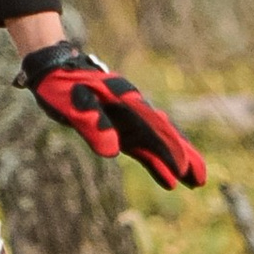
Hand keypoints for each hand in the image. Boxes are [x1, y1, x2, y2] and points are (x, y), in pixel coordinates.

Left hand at [18, 38, 206, 190]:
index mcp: (125, 101)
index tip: (182, 167)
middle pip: (164, 136)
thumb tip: (113, 151)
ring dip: (175, 163)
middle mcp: (133, 111)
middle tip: (201, 179)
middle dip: (183, 157)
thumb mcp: (71, 103)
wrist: (53, 71)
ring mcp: (128, 121)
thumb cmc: (61, 85)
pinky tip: (168, 180)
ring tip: (195, 182)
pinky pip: (143, 149)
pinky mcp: (119, 129)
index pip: (153, 128)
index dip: (169, 148)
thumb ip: (92, 123)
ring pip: (157, 145)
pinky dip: (156, 163)